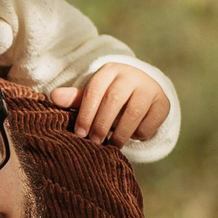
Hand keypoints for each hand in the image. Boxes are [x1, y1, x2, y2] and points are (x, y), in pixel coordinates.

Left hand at [48, 64, 167, 145]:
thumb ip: (74, 98)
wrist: (143, 92)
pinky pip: (149, 122)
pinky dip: (139, 134)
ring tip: (111, 146)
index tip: (79, 134)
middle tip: (94, 142)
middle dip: (101, 125)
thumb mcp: (92, 96)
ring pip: (133, 113)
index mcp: (109, 71)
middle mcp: (131, 76)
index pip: (95, 91)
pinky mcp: (163, 102)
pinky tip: (131, 136)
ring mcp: (149, 88)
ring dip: (120, 133)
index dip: (85, 114)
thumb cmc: (110, 97)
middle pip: (113, 101)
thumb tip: (54, 96)